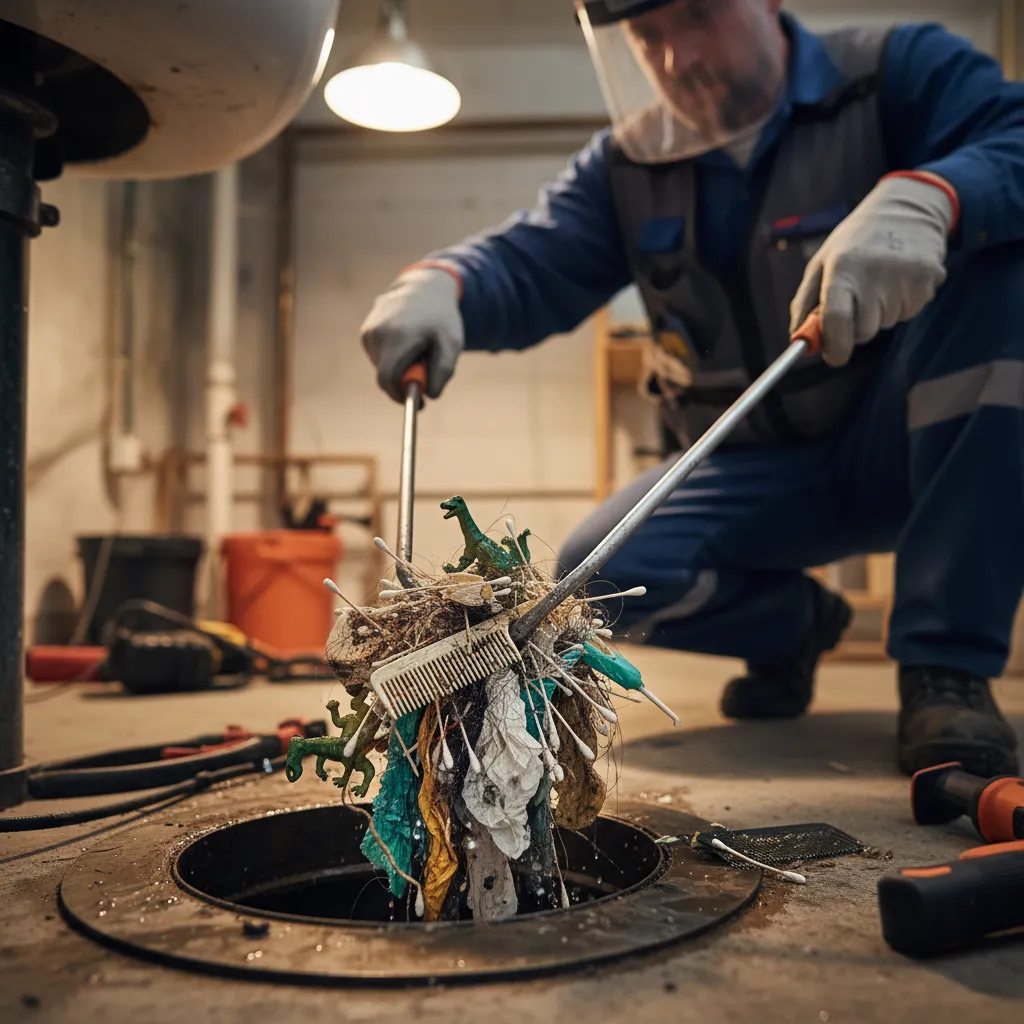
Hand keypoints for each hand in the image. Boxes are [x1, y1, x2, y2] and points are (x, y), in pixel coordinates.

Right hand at [360, 265, 464, 401]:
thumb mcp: (452, 344)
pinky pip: (379, 358)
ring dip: (401, 367)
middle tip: (425, 367)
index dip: (401, 396)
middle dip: (406, 380)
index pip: (387, 380)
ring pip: (382, 368)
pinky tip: (405, 339)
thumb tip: (429, 395)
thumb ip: (443, 371)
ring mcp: (368, 331)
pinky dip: (394, 357)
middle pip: (386, 376)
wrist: (424, 287)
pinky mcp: (365, 332)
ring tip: (417, 347)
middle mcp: (377, 333)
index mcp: (397, 336)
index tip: (419, 403)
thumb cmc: (441, 319)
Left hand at [790, 173, 958, 367]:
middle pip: (863, 332)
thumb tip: (797, 339)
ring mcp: (905, 277)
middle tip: (858, 299)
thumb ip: (804, 303)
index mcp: (842, 268)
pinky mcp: (929, 279)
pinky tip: (899, 278)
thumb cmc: (855, 241)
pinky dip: (902, 303)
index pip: (836, 320)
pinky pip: (909, 312)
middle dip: (856, 327)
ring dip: (880, 312)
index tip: (833, 357)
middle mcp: (874, 273)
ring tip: (881, 279)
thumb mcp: (822, 262)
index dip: (835, 347)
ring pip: (887, 324)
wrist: (907, 207)